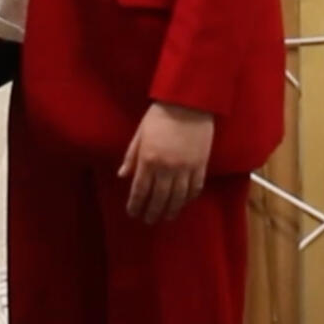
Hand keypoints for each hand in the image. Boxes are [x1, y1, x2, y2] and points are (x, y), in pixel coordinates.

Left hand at [119, 102, 214, 224]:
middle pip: (159, 198)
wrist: (188, 103)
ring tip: (166, 217)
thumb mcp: (140, 134)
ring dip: (171, 210)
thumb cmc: (159, 115)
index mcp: (148, 160)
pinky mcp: (201, 165)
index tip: (133, 213)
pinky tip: (184, 202)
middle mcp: (166, 168)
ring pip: (178, 198)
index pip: (140, 190)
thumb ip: (131, 156)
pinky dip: (189, 198)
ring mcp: (185, 168)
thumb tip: (122, 176)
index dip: (136, 205)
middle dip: (152, 212)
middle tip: (149, 221)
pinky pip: (195, 188)